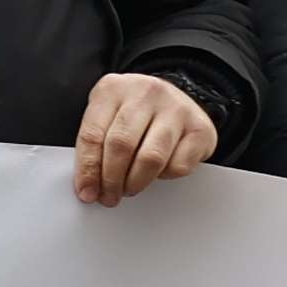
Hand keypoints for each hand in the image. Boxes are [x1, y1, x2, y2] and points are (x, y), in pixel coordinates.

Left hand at [71, 68, 218, 204]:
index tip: (86, 192)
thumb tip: (88, 184)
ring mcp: (176, 108)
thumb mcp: (108, 115)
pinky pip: (178, 166)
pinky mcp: (200, 128)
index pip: (92, 134)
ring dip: (136, 182)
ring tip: (129, 189)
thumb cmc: (135, 112)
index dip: (88, 169)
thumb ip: (96, 142)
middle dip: (111, 179)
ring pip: (151, 158)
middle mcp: (146, 93)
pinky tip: (158, 172)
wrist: (177, 98)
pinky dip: (165, 177)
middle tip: (109, 196)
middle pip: (121, 145)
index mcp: (113, 89)